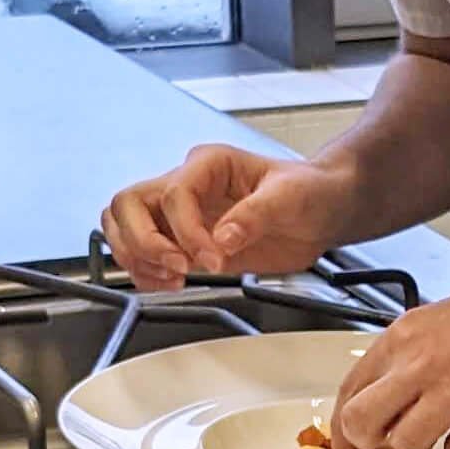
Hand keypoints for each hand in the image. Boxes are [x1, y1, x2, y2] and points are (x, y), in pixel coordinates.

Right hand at [102, 144, 348, 289]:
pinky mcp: (187, 243)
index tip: (216, 257)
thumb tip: (223, 237)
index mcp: (209, 165)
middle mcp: (188, 186)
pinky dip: (145, 273)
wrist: (324, 210)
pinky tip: (171, 283)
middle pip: (129, 204)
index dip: (188, 231)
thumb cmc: (311, 190)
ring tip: (173, 278)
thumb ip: (256, 214)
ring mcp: (183, 216)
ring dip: (138, 258)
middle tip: (178, 267)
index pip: (174, 194)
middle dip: (144, 241)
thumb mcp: (291, 196)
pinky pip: (143, 254)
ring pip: (124, 227)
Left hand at [332, 265, 449, 448]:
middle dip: (370, 442)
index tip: (347, 440)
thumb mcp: (438, 321)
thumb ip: (405, 357)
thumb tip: (380, 397)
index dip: (343, 425)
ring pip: (408, 444)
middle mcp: (424, 360)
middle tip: (385, 444)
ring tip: (449, 420)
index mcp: (405, 335)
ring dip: (425, 442)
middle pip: (364, 422)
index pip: (350, 389)